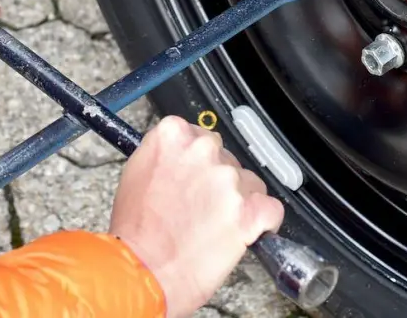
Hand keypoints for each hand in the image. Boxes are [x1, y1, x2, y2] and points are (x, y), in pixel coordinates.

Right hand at [109, 116, 284, 317]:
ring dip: (238, 201)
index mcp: (174, 136)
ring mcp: (228, 181)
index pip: (199, 136)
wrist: (143, 271)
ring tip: (215, 226)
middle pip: (225, 157)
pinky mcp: (248, 211)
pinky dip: (264, 220)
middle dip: (217, 181)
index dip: (197, 163)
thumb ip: (164, 158)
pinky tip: (249, 230)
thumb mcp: (135, 175)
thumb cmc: (135, 232)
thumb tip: (179, 159)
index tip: (194, 176)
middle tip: (200, 207)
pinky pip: (271, 209)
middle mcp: (204, 151)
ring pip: (249, 183)